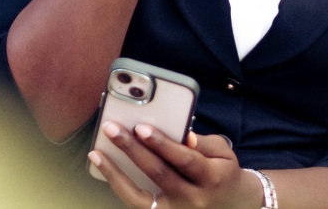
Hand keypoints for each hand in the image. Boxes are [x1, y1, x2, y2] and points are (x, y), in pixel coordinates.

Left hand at [89, 122, 260, 208]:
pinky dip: (117, 186)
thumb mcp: (223, 153)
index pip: (184, 160)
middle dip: (133, 150)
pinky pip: (134, 204)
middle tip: (112, 129)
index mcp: (211, 178)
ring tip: (97, 153)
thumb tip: (184, 135)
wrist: (230, 205)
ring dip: (115, 173)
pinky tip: (104, 167)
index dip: (162, 144)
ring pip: (139, 197)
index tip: (141, 127)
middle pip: (159, 174)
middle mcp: (192, 199)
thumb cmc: (222, 172)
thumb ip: (204, 143)